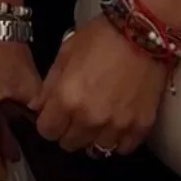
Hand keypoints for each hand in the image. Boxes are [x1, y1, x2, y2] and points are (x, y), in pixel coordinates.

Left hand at [35, 16, 168, 155]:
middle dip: (68, 131)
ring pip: (96, 150)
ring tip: (98, 119)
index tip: (54, 114)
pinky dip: (118, 140)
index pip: (47, 132)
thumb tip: (37, 107)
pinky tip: (117, 123)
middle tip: (76, 114)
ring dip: (93, 137)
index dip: (48, 122)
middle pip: (69, 144)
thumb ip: (49, 84)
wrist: (143, 31)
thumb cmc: (101, 36)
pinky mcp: (140, 126)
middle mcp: (90, 118)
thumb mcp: (66, 52)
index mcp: (67, 99)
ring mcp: (117, 125)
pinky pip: (123, 148)